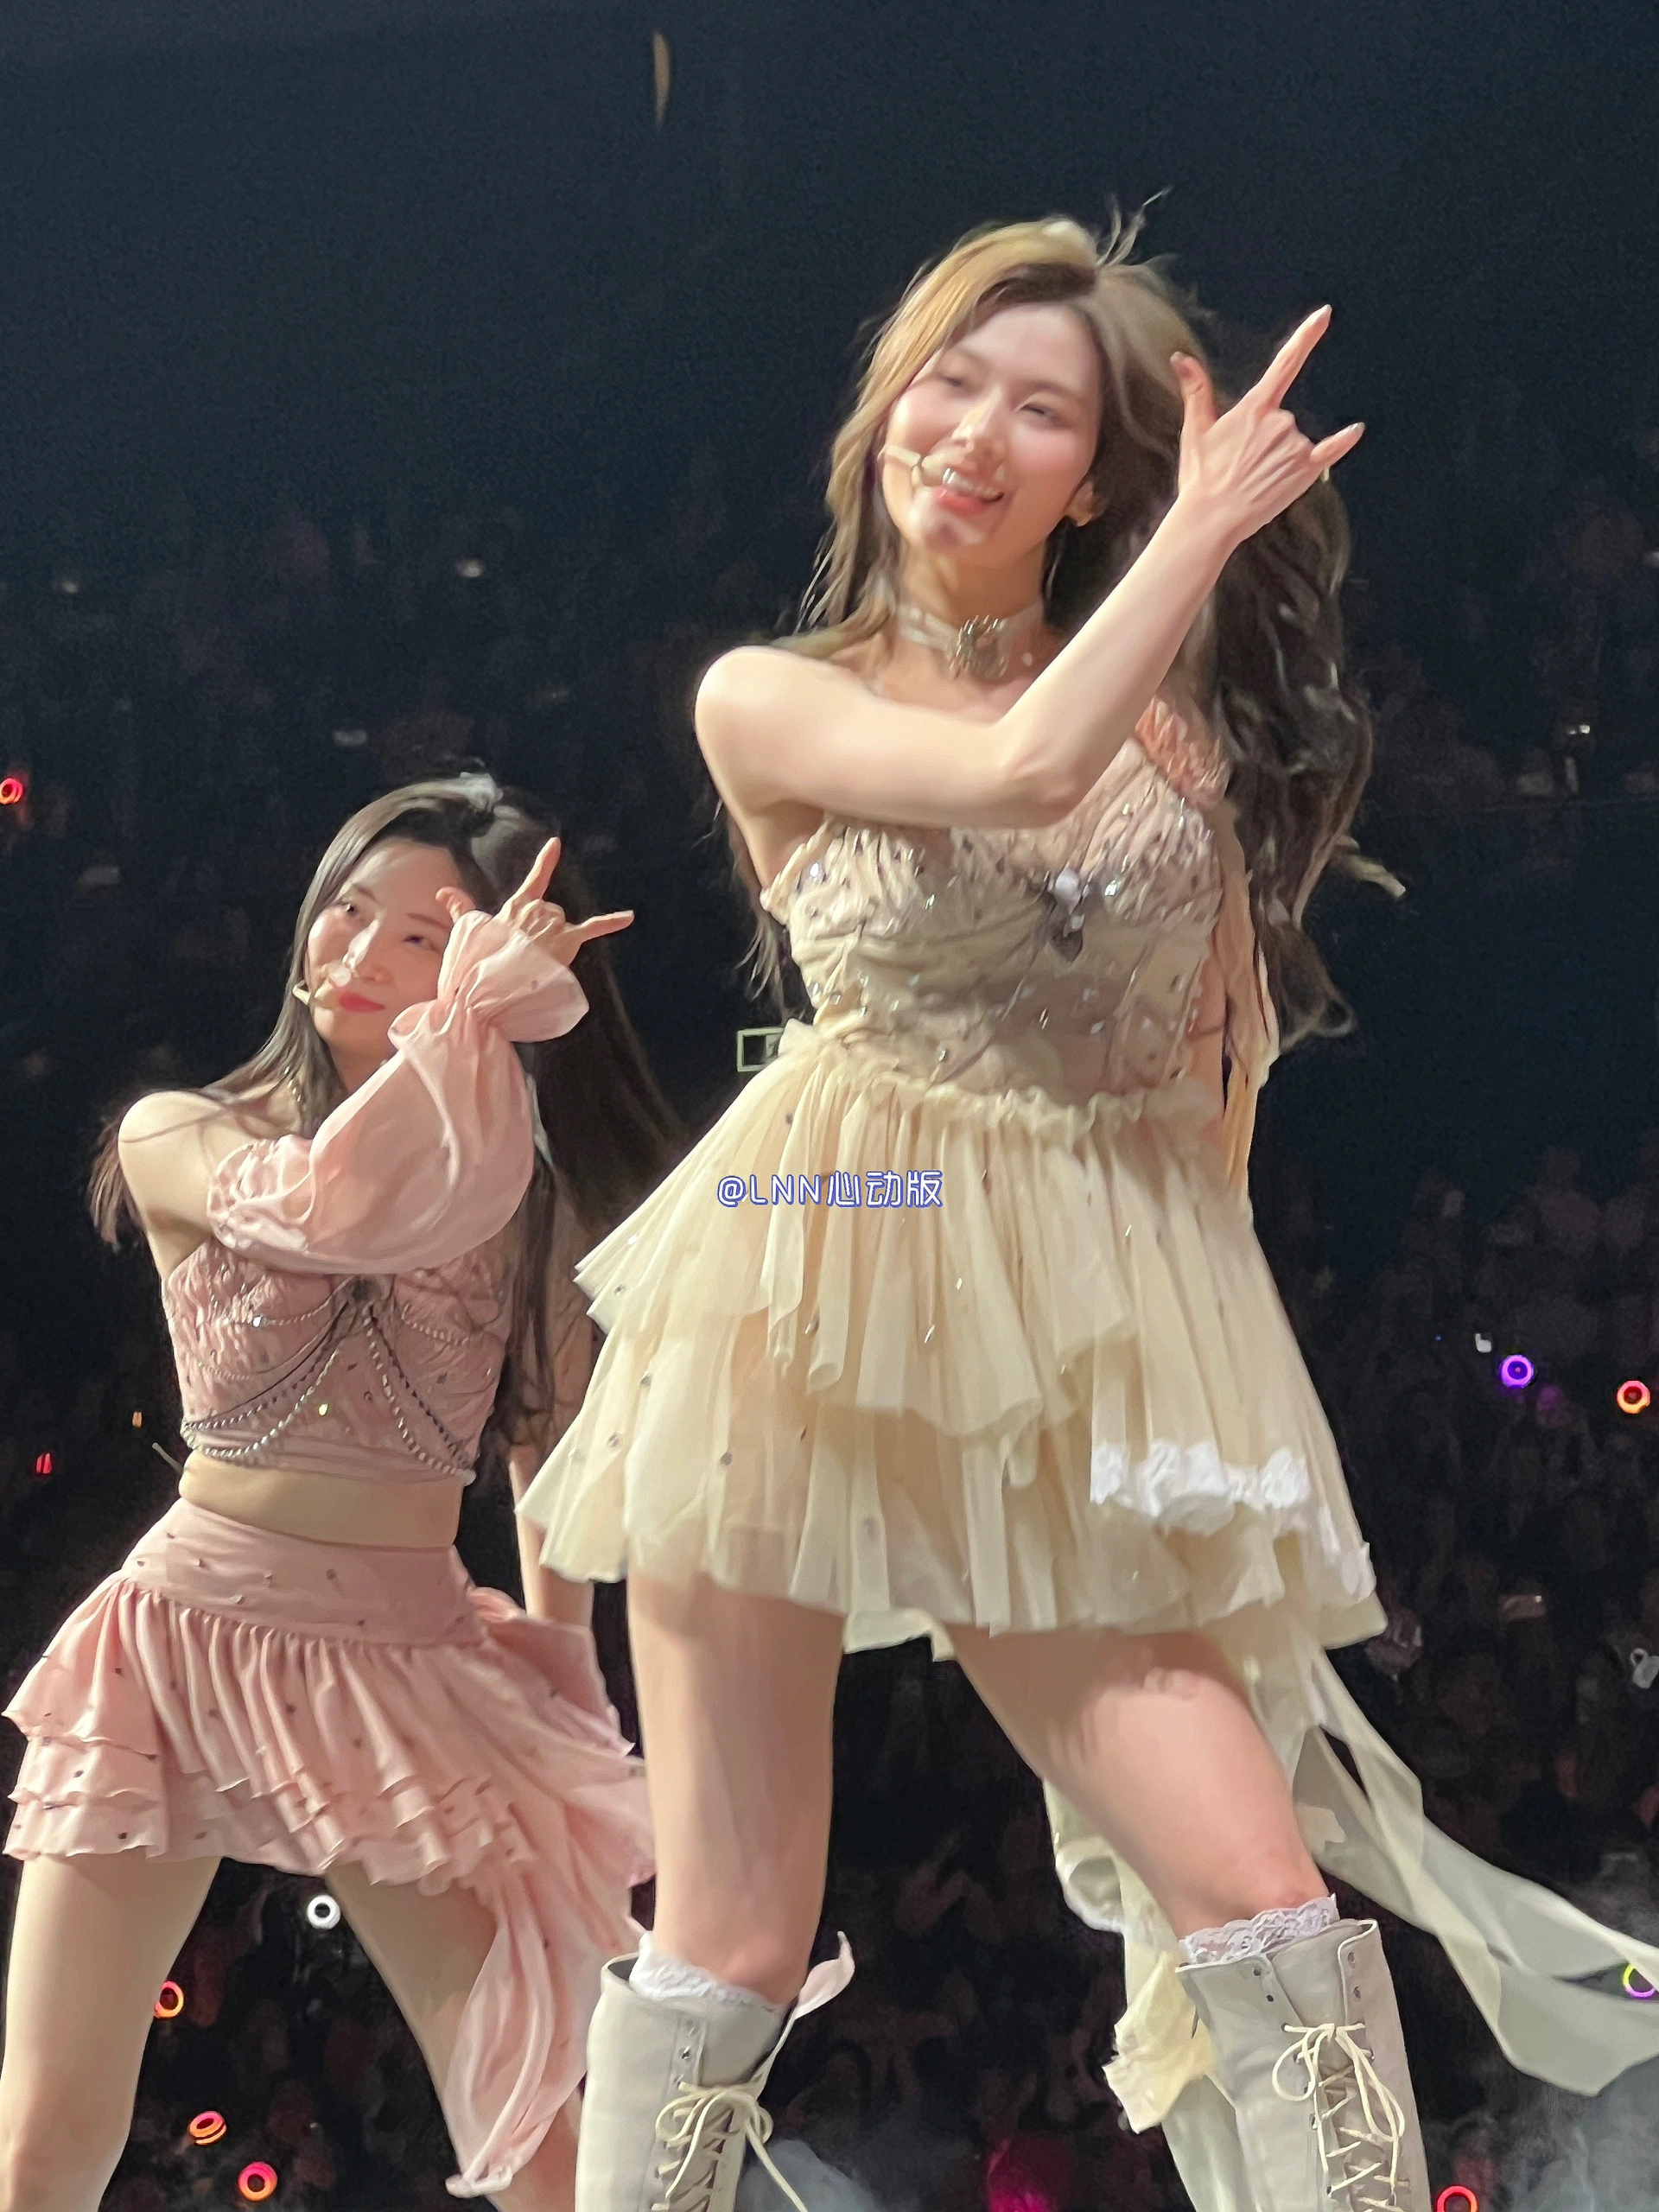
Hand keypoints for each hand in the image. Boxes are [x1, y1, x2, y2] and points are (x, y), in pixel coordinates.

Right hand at [434, 836, 632, 965]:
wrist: (493, 986)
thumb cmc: (480, 962)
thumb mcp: (471, 932)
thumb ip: (462, 909)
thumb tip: (443, 891)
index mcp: (517, 905)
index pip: (535, 878)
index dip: (546, 861)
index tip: (556, 844)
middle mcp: (538, 909)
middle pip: (552, 911)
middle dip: (544, 929)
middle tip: (525, 954)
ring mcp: (554, 924)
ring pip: (565, 924)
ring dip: (557, 939)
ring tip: (537, 961)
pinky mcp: (569, 940)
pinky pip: (595, 927)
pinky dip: (613, 922)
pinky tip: (630, 917)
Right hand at [1172, 306, 1364, 546]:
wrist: (1212, 518)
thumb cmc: (1201, 477)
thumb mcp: (1196, 430)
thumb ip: (1196, 390)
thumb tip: (1180, 357)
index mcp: (1253, 408)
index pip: (1284, 363)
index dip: (1306, 337)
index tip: (1325, 315)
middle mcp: (1279, 421)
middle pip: (1282, 419)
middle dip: (1266, 439)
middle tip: (1242, 467)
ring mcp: (1294, 445)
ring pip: (1295, 442)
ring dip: (1280, 458)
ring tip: (1256, 480)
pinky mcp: (1305, 469)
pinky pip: (1331, 450)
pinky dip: (1344, 440)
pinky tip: (1356, 430)